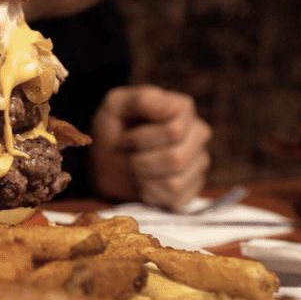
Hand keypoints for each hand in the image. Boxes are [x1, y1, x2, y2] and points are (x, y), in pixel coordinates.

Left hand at [89, 85, 211, 209]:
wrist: (102, 159)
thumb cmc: (112, 128)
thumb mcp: (116, 105)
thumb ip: (141, 99)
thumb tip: (169, 105)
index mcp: (183, 109)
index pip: (174, 130)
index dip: (141, 138)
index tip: (124, 136)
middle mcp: (198, 133)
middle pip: (176, 158)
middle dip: (140, 161)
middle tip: (125, 156)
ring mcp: (198, 162)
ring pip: (175, 182)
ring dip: (143, 178)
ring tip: (133, 167)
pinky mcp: (192, 189)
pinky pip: (175, 199)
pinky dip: (150, 194)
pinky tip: (142, 182)